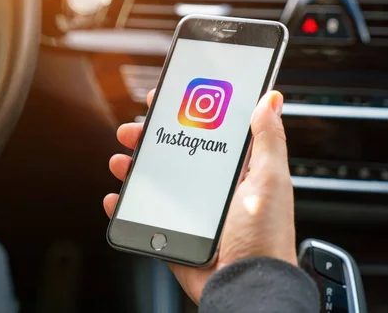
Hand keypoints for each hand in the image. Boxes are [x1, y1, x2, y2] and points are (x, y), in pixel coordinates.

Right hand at [104, 90, 296, 303]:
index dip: (185, 114)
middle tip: (134, 131)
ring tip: (120, 161)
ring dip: (133, 168)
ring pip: (155, 182)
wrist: (245, 288)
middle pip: (173, 155)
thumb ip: (269, 141)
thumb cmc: (265, 238)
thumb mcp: (270, 181)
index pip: (207, 133)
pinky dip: (126, 205)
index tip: (167, 99)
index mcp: (235, 173)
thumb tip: (271, 100)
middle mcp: (211, 189)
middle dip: (149, 139)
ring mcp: (190, 211)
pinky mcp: (174, 233)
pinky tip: (116, 197)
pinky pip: (145, 214)